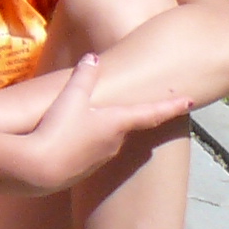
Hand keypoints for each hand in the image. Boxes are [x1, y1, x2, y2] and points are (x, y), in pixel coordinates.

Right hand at [10, 55, 190, 192]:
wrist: (39, 170)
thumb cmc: (58, 130)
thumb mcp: (70, 98)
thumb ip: (83, 77)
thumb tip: (93, 58)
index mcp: (117, 122)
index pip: (152, 112)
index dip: (171, 105)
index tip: (189, 101)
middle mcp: (115, 142)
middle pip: (127, 125)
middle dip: (130, 116)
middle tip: (134, 107)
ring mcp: (101, 158)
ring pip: (107, 139)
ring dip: (102, 130)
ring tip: (87, 122)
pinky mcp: (84, 170)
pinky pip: (90, 152)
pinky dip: (85, 143)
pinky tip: (67, 140)